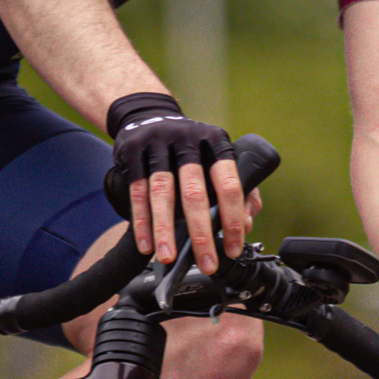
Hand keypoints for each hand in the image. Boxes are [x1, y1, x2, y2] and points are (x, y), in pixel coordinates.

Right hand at [103, 91, 252, 272]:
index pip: (229, 184)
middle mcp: (188, 141)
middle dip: (200, 234)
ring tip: (167, 258)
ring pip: (162, 193)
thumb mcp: (218, 158)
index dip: (233, 219)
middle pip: (194, 192)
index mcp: (216, 143)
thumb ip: (240, 189)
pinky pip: (137, 191)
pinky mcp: (133, 151)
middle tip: (206, 263)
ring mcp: (158, 144)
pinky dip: (141, 221)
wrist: (149, 115)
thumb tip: (245, 224)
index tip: (233, 249)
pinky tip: (145, 244)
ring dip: (164, 230)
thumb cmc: (191, 148)